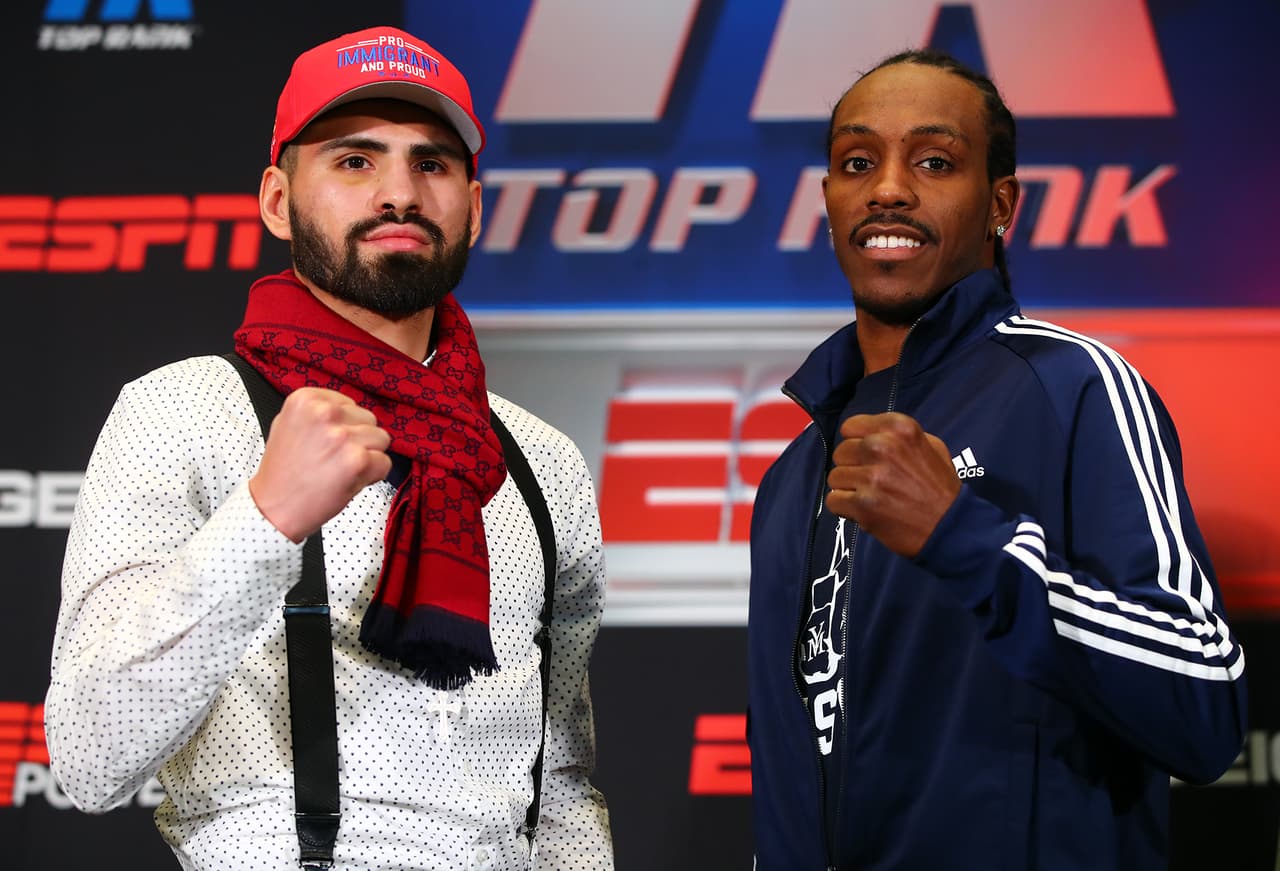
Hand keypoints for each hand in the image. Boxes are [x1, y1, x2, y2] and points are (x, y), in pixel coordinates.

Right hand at [248, 387, 391, 541]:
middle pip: (369, 420)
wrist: (273, 509)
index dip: (344, 427)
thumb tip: (349, 410)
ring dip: (366, 457)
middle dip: (357, 440)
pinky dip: (372, 476)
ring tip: (338, 470)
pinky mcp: (357, 459)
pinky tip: (347, 481)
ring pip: (380, 440)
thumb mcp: (289, 425)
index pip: (350, 405)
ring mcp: (341, 435)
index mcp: (305, 399)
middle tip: (332, 460)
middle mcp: (323, 413)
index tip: (327, 442)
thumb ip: (319, 412)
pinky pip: (385, 463)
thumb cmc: (284, 474)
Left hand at [826, 412, 959, 557]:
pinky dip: (845, 508)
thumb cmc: (941, 488)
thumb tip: (869, 433)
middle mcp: (882, 447)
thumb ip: (898, 436)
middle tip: (871, 480)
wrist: (951, 527)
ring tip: (870, 497)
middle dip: (852, 467)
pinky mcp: (862, 504)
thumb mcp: (931, 446)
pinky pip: (833, 500)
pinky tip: (864, 510)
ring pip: (835, 477)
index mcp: (899, 428)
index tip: (865, 456)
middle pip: (841, 451)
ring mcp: (871, 476)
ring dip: (849, 489)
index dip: (855, 442)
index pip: (851, 426)